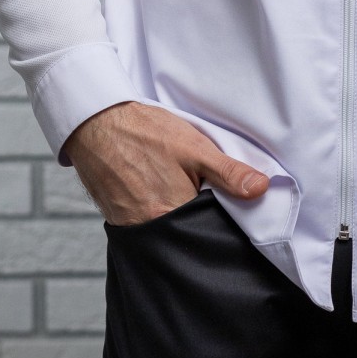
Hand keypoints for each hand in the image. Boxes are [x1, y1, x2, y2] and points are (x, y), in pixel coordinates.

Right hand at [61, 101, 270, 225]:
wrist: (95, 123)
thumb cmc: (143, 132)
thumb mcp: (194, 147)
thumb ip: (227, 172)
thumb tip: (260, 190)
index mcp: (170, 214)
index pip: (208, 230)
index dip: (222, 219)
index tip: (230, 207)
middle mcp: (148, 230)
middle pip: (188, 234)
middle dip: (201, 220)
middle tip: (203, 194)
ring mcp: (130, 227)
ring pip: (168, 230)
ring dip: (179, 216)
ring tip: (181, 190)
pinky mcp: (118, 220)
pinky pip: (148, 226)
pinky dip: (159, 213)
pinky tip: (162, 191)